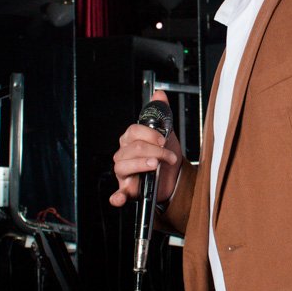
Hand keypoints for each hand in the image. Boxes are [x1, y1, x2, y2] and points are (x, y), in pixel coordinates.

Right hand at [110, 90, 181, 206]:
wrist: (175, 177)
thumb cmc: (165, 155)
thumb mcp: (166, 133)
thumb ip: (161, 113)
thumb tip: (159, 93)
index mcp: (131, 140)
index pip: (133, 132)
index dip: (149, 135)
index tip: (163, 139)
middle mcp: (124, 155)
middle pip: (131, 149)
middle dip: (153, 150)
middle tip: (167, 155)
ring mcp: (124, 173)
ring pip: (123, 166)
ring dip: (141, 165)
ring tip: (155, 166)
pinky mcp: (127, 189)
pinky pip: (117, 194)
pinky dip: (117, 196)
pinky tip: (120, 197)